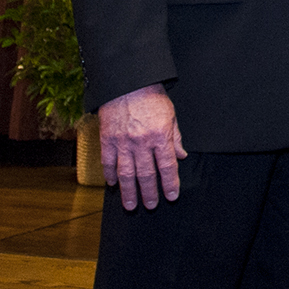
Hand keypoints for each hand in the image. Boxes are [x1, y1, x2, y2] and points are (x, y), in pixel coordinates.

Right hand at [98, 84, 186, 210]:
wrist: (127, 83)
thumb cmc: (152, 97)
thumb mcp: (171, 114)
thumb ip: (175, 137)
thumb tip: (181, 157)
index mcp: (160, 135)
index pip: (167, 166)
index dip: (170, 183)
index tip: (171, 196)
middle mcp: (141, 142)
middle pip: (146, 174)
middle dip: (150, 192)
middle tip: (151, 206)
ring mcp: (122, 142)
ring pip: (126, 173)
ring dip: (129, 191)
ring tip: (131, 205)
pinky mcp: (107, 139)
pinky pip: (108, 162)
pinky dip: (110, 175)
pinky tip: (113, 185)